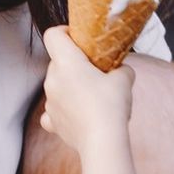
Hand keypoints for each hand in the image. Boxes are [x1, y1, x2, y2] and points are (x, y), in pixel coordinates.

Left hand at [40, 28, 133, 153]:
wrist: (102, 141)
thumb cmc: (111, 105)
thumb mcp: (124, 78)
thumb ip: (121, 68)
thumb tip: (120, 69)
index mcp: (66, 63)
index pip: (53, 35)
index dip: (66, 32)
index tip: (80, 40)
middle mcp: (52, 80)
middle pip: (57, 61)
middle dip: (74, 63)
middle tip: (96, 71)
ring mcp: (49, 102)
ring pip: (56, 84)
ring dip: (70, 85)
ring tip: (92, 96)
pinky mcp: (52, 121)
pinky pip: (53, 109)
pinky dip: (63, 108)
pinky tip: (77, 113)